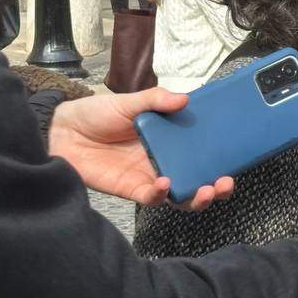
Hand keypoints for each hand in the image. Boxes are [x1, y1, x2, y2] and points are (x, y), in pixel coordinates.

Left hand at [48, 89, 233, 209]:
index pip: (200, 152)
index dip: (218, 157)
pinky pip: (152, 199)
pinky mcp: (131, 189)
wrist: (62, 130)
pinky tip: (164, 183)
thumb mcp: (129, 100)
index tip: (234, 156)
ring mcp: (149, 176)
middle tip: (225, 183)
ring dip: (196, 197)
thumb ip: (156, 99)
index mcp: (168, 139)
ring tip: (206, 190)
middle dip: (216, 187)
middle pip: (197, 180)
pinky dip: (162, 194)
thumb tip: (184, 98)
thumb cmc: (96, 114)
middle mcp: (163, 160)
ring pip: (180, 196)